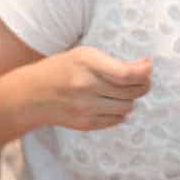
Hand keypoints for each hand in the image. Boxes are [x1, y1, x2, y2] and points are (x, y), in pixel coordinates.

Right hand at [28, 46, 150, 129]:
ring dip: (131, 99)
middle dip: (142, 85)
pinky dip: (120, 111)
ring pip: (127, 107)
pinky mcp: (85, 124)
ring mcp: (85, 108)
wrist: (31, 95)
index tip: (148, 67)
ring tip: (123, 91)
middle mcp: (85, 86)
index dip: (144, 73)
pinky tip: (111, 102)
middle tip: (140, 79)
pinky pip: (116, 120)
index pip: (125, 74)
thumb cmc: (62, 69)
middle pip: (131, 92)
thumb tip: (146, 67)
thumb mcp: (84, 55)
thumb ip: (114, 62)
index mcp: (86, 62)